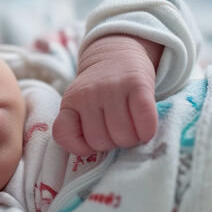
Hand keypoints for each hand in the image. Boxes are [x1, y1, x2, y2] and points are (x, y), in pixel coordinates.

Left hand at [53, 35, 161, 155]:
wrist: (118, 52)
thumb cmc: (99, 90)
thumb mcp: (80, 105)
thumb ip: (80, 128)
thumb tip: (99, 158)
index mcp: (70, 102)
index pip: (63, 136)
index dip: (80, 146)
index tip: (91, 138)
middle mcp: (88, 94)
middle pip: (100, 143)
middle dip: (111, 142)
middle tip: (117, 129)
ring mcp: (112, 88)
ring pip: (123, 137)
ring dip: (132, 138)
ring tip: (131, 125)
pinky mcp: (138, 84)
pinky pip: (145, 123)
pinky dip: (147, 131)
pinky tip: (145, 126)